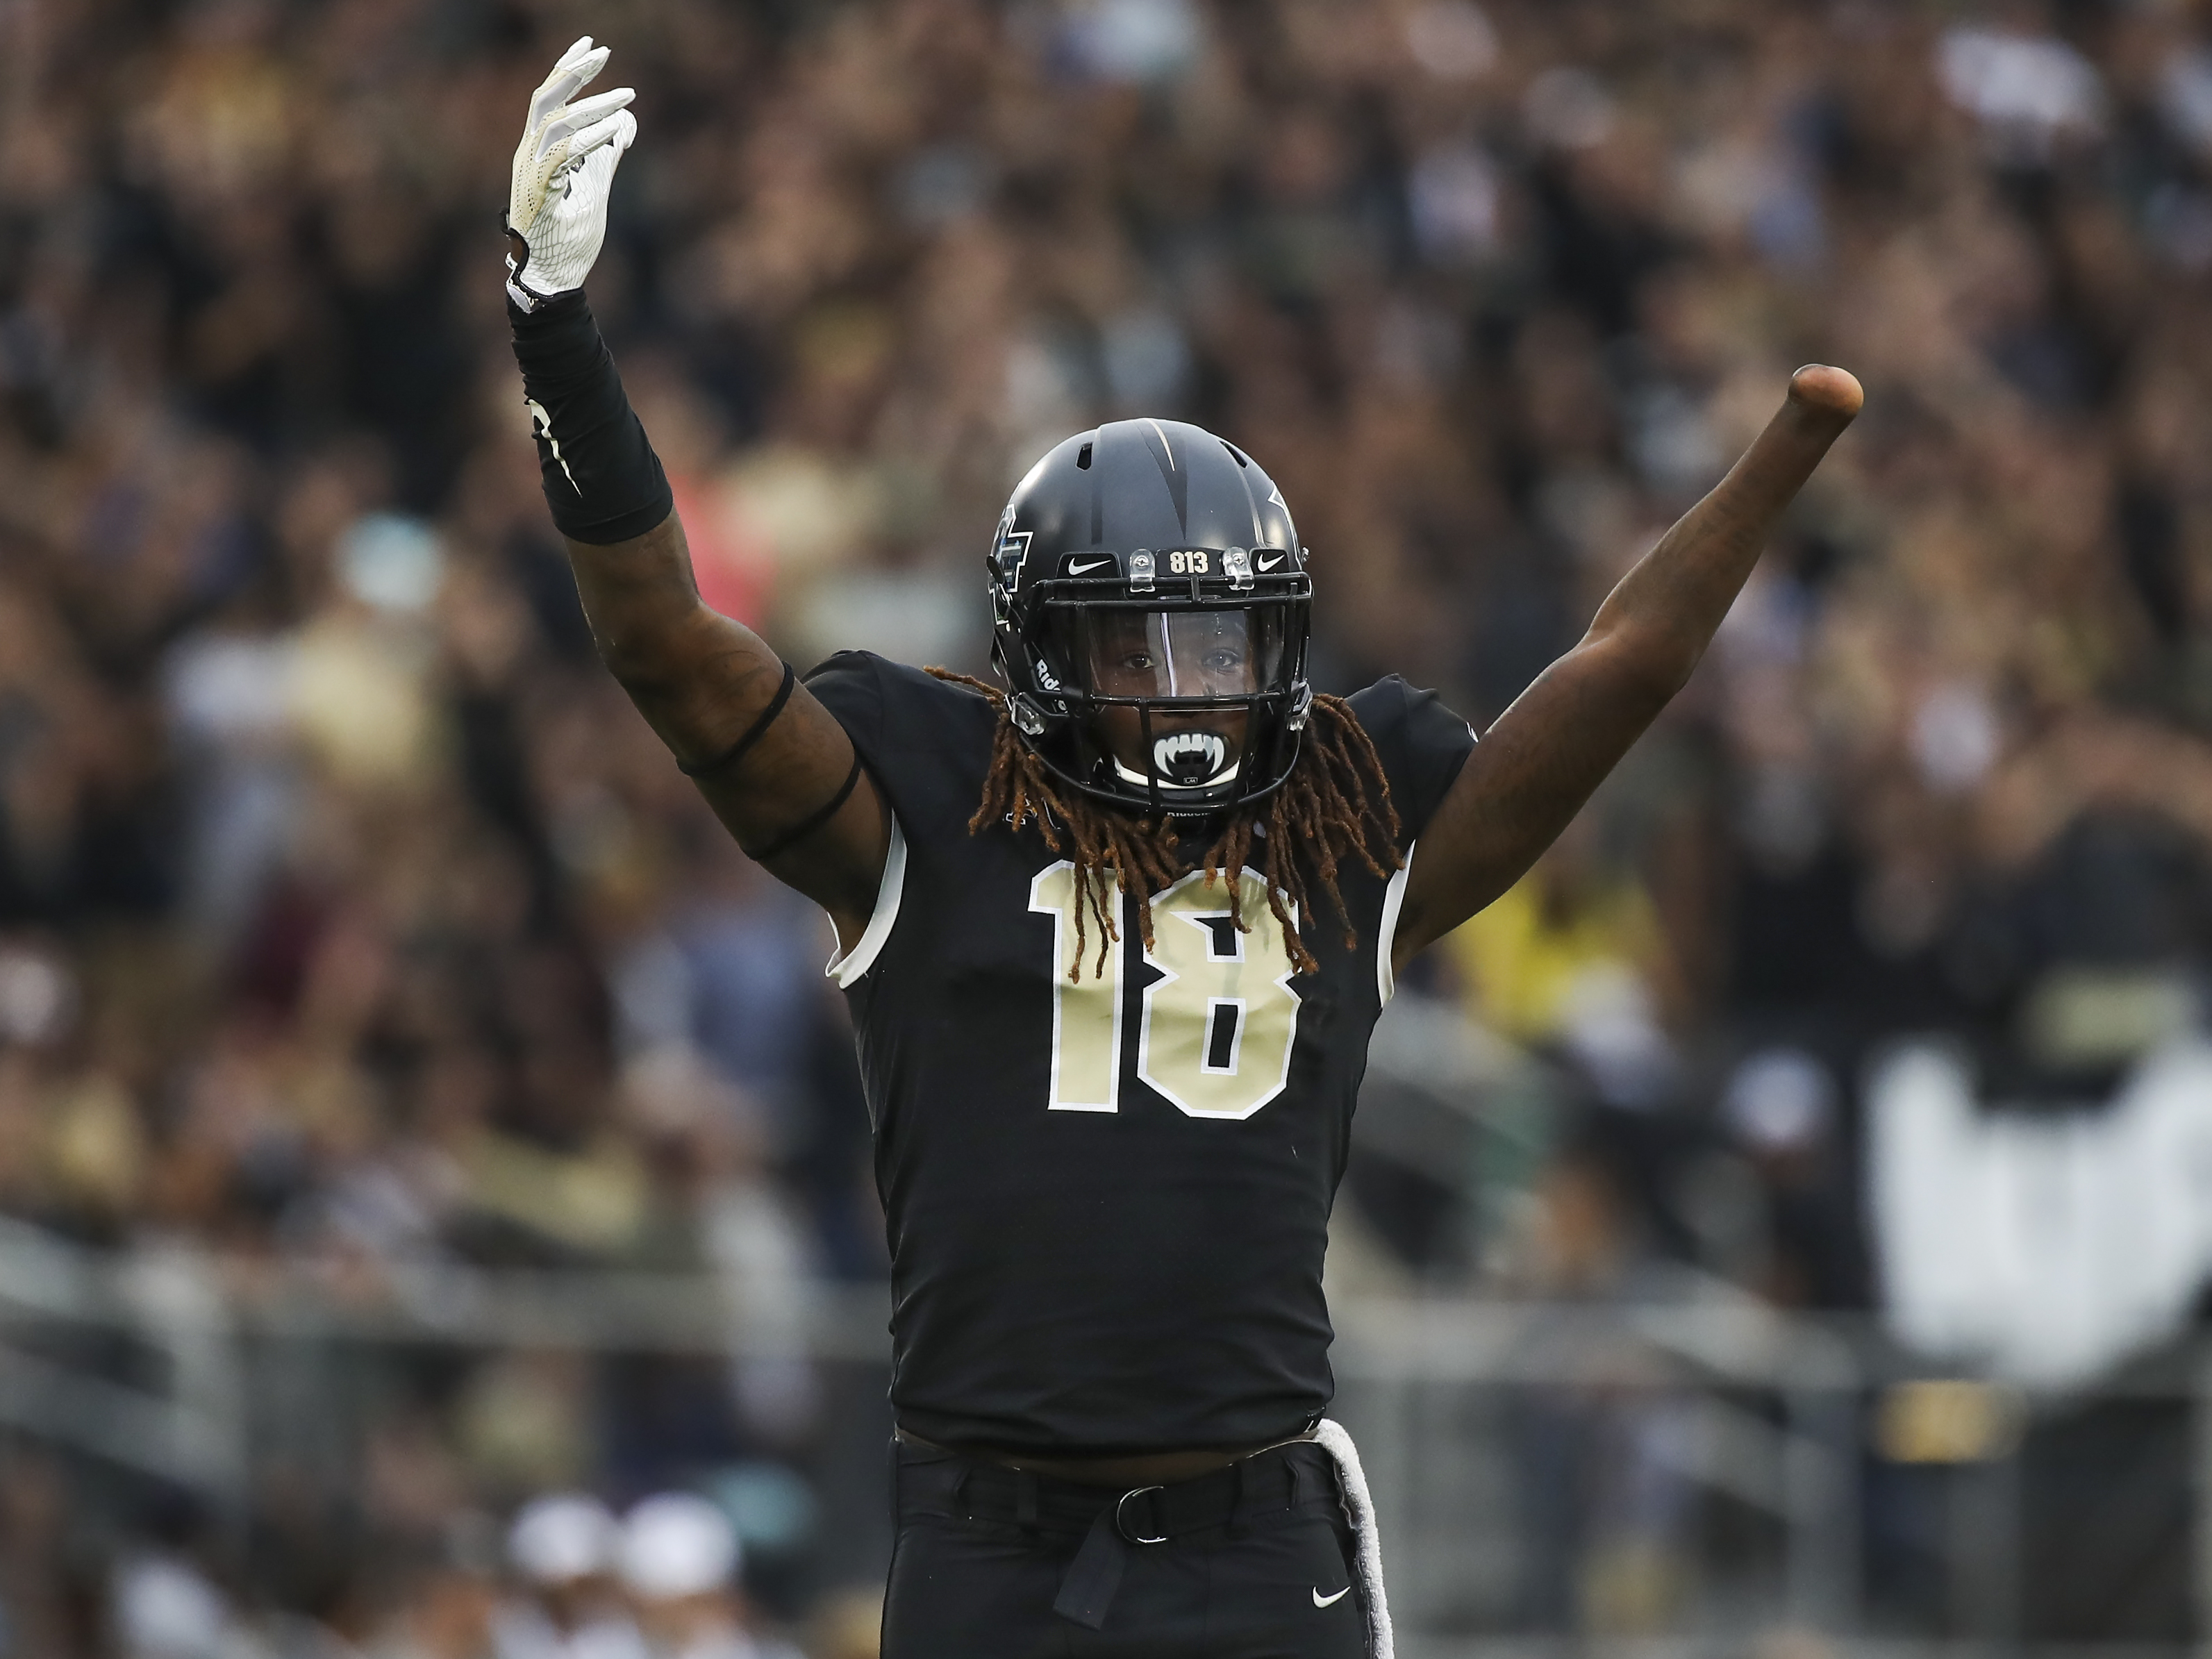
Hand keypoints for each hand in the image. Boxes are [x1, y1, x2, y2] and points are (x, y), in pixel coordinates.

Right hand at [505, 37, 636, 308]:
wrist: (553, 277)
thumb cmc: (569, 236)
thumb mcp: (595, 187)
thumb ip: (606, 155)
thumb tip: (626, 124)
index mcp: (538, 150)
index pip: (550, 98)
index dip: (568, 69)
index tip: (592, 47)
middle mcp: (529, 155)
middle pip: (546, 99)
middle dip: (574, 72)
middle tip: (605, 53)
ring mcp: (531, 174)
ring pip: (555, 123)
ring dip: (592, 107)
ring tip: (627, 97)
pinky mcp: (539, 194)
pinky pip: (560, 158)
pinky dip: (587, 140)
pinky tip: (613, 130)